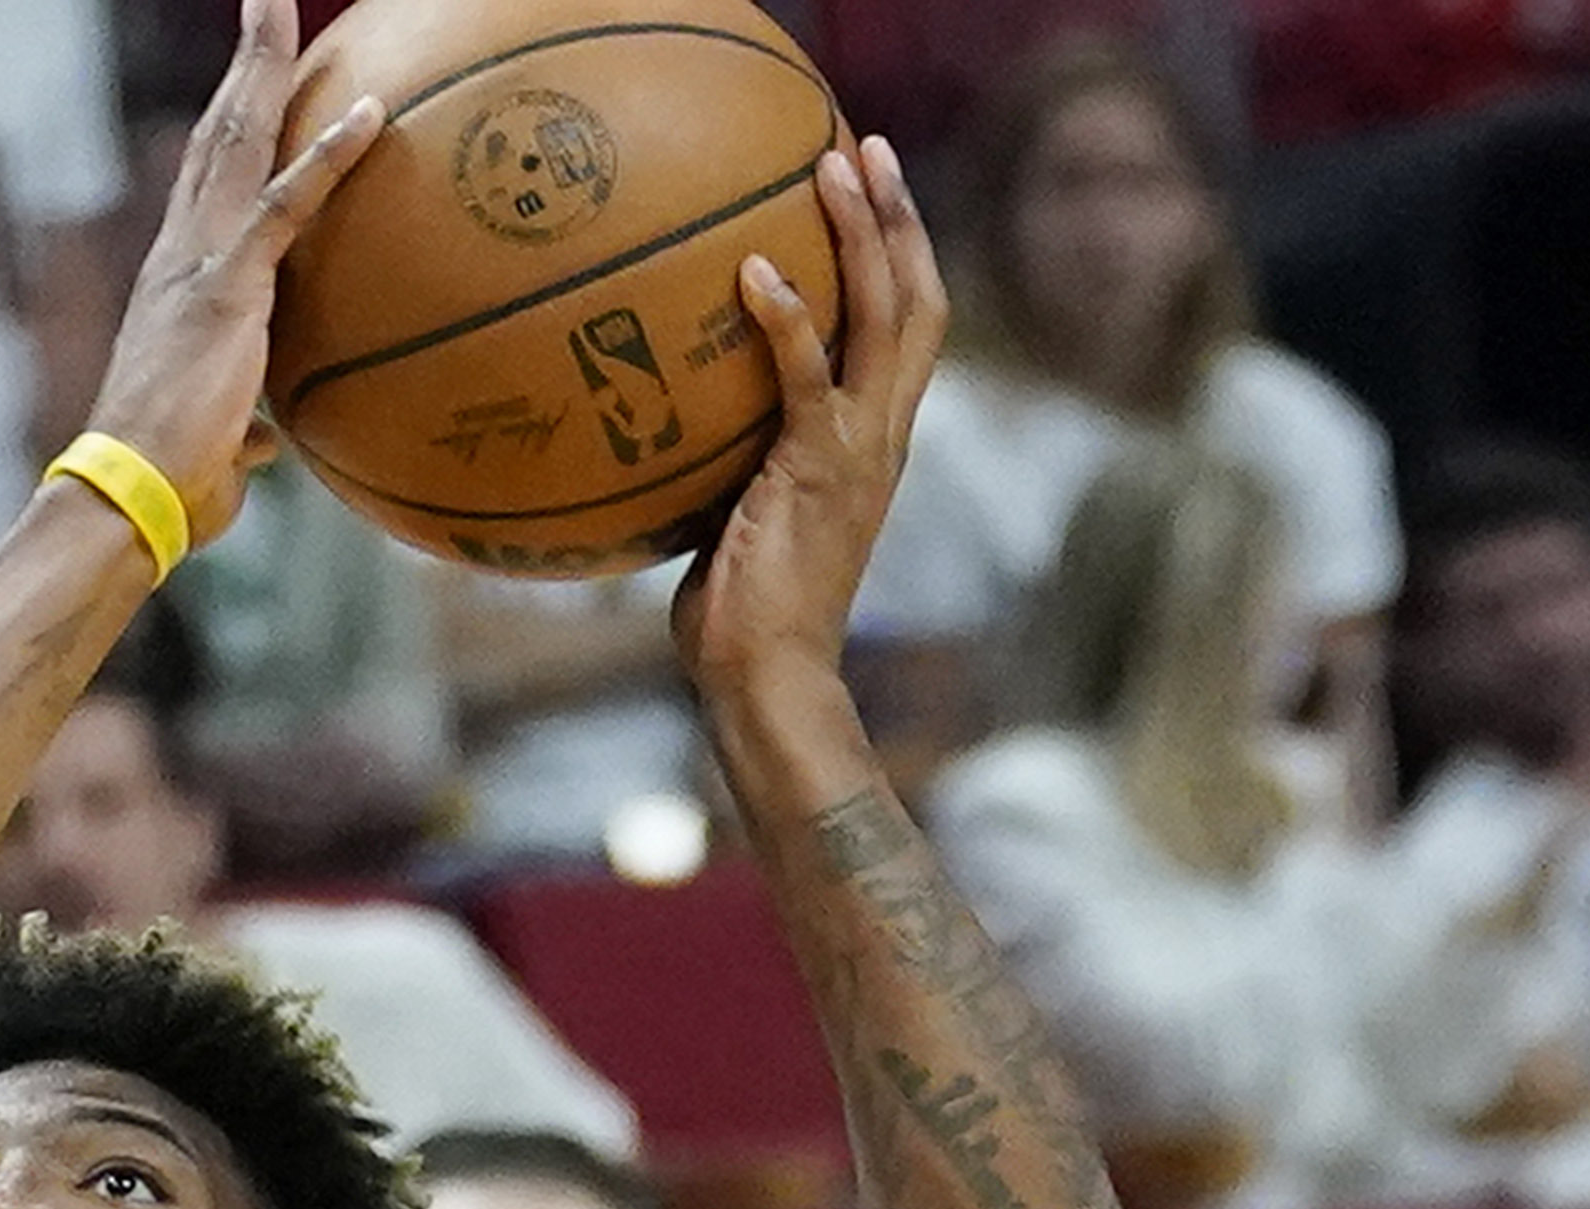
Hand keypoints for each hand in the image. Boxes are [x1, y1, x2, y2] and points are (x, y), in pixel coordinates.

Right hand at [71, 0, 383, 559]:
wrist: (133, 490)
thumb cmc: (173, 478)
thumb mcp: (219, 444)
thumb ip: (242, 427)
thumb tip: (260, 446)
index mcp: (180, 278)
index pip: (208, 181)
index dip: (230, 124)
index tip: (249, 79)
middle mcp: (182, 251)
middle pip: (219, 135)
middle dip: (244, 66)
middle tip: (262, 6)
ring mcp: (203, 261)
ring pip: (240, 140)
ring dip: (265, 69)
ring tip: (282, 10)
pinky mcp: (230, 286)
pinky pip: (287, 205)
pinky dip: (330, 158)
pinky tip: (370, 113)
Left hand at [674, 142, 951, 709]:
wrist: (767, 679)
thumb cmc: (742, 615)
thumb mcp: (739, 517)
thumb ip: (731, 460)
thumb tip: (672, 423)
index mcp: (875, 442)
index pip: (908, 330)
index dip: (901, 254)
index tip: (873, 189)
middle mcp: (884, 436)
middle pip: (918, 302)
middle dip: (899, 218)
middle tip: (867, 147)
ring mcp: (859, 451)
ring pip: (884, 317)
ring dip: (864, 236)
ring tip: (833, 167)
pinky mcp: (818, 471)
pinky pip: (808, 378)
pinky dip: (785, 321)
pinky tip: (752, 272)